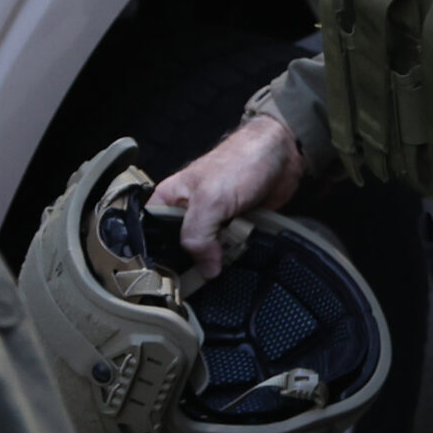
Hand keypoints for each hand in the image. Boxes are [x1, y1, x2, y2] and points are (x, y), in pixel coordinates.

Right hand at [149, 114, 305, 276]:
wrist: (282, 153)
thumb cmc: (241, 162)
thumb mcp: (210, 200)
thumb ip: (197, 236)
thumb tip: (206, 270)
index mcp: (168, 201)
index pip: (150, 237)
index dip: (157, 259)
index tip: (169, 279)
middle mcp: (187, 213)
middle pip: (179, 251)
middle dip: (193, 264)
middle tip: (204, 275)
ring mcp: (212, 221)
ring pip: (208, 254)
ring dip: (219, 260)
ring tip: (227, 263)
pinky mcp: (235, 227)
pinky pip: (231, 250)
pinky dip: (237, 254)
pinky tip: (242, 258)